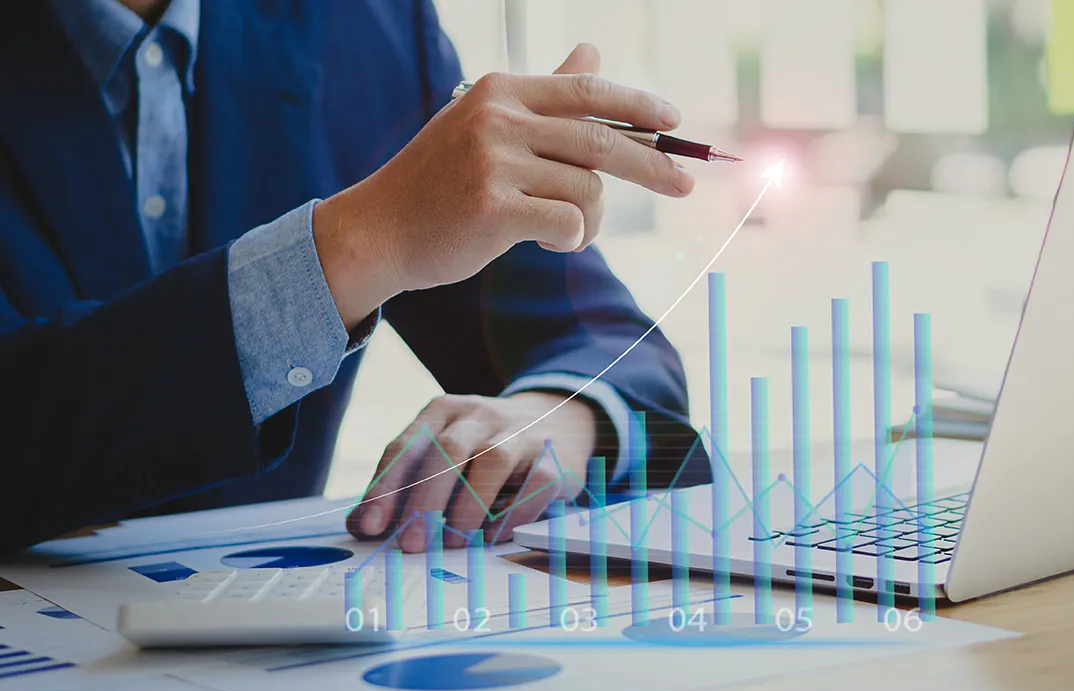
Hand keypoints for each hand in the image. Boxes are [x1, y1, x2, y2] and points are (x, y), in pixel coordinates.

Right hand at [313, 43, 694, 327]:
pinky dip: (571, 240)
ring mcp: (494, 163)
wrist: (380, 231)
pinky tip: (548, 245)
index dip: (637, 105)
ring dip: (590, 221)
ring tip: (565, 233)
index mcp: (501, 93)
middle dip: (652, 165)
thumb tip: (591, 53)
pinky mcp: (494, 208)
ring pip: (587, 189)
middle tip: (685, 185)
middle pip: (600, 139)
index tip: (674, 122)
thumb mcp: (486, 124)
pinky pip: (569, 224)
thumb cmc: (440, 181)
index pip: (586, 90)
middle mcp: (498, 119)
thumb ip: (543, 94)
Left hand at [345, 392, 597, 551]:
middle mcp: (480, 415)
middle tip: (411, 544)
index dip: (385, 487)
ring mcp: (519, 433)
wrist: (557, 420)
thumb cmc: (484, 447)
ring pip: (491, 461)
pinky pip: (534, 484)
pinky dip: (512, 513)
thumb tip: (361, 527)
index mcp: (443, 411)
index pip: (407, 446)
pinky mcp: (553, 457)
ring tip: (452, 542)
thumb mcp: (442, 455)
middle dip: (425, 500)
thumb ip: (403, 485)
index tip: (368, 526)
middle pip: (447, 451)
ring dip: (468, 506)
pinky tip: (492, 536)